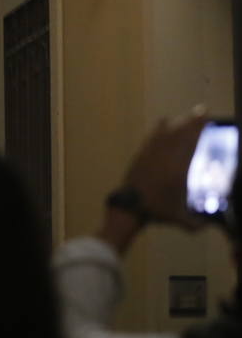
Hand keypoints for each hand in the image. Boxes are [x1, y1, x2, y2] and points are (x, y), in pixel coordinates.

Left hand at [120, 111, 210, 228]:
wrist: (129, 208)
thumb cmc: (156, 211)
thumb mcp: (180, 218)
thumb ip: (196, 223)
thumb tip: (209, 226)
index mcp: (178, 167)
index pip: (191, 141)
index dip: (199, 128)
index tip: (207, 117)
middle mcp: (165, 156)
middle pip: (179, 132)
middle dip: (191, 121)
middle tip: (202, 112)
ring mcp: (150, 154)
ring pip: (165, 131)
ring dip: (176, 123)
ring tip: (185, 118)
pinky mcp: (140, 155)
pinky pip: (152, 137)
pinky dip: (160, 129)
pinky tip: (165, 124)